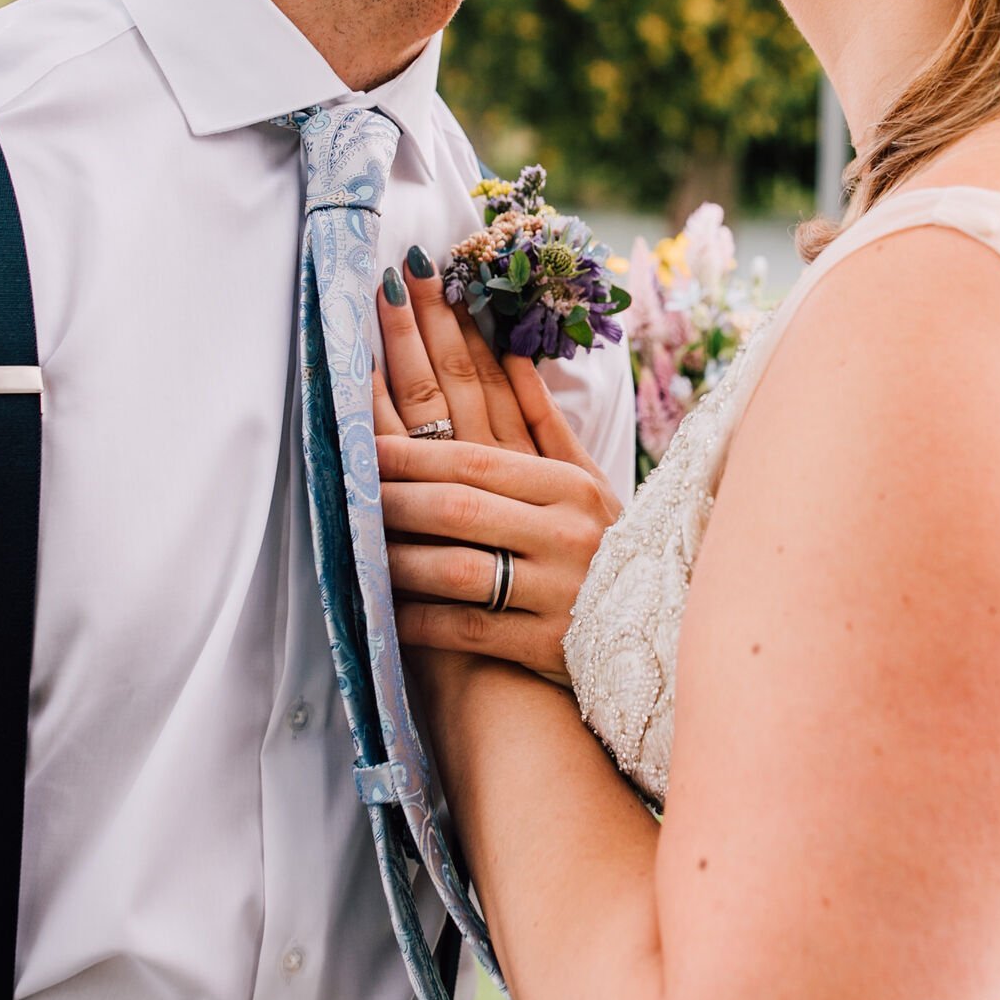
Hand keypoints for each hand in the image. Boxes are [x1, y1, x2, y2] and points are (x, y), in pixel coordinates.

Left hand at [374, 248, 622, 684]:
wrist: (655, 632)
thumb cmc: (607, 549)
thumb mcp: (589, 483)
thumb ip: (544, 423)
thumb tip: (508, 353)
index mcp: (570, 487)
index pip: (474, 459)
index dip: (412, 449)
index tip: (362, 443)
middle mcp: (566, 534)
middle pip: (456, 506)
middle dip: (391, 496)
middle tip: (343, 489)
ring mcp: (557, 591)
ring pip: (455, 568)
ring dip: (396, 558)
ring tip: (354, 548)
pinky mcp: (545, 645)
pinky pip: (465, 629)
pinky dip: (419, 620)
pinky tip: (385, 614)